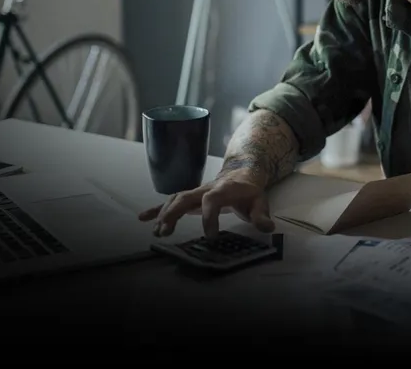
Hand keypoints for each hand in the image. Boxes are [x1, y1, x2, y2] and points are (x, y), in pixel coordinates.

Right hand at [138, 172, 274, 237]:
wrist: (242, 174)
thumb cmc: (249, 191)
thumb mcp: (260, 201)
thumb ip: (262, 215)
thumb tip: (267, 227)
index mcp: (223, 189)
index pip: (212, 200)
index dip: (209, 217)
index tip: (211, 236)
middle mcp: (205, 189)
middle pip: (185, 197)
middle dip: (174, 213)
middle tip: (166, 231)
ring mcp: (195, 192)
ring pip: (175, 199)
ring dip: (164, 214)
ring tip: (157, 231)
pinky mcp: (189, 198)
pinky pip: (170, 201)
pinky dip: (156, 209)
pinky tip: (142, 218)